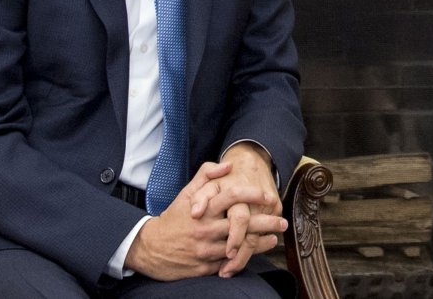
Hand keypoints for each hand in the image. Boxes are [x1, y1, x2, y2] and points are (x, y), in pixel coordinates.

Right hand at [125, 162, 282, 279]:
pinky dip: (244, 257)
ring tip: (274, 238)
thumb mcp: (186, 194)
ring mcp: (205, 250)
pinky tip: (255, 252)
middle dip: (267, 222)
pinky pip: (229, 263)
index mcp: (203, 210)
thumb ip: (206, 175)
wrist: (148, 248)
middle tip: (283, 221)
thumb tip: (228, 165)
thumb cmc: (173, 219)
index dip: (253, 195)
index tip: (268, 195)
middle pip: (242, 224)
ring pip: (239, 246)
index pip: (233, 197)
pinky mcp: (204, 267)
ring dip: (260, 242)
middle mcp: (205, 229)